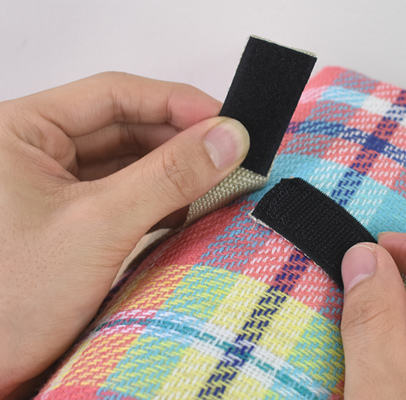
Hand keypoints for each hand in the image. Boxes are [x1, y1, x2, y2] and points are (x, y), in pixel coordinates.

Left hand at [0, 73, 248, 397]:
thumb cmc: (7, 301)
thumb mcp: (98, 226)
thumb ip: (168, 177)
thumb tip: (225, 139)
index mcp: (20, 132)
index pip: (112, 95)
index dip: (175, 102)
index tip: (223, 119)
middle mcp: (37, 152)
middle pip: (127, 126)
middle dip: (182, 139)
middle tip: (229, 152)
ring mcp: (58, 187)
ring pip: (132, 160)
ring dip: (177, 169)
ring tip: (220, 177)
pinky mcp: (77, 218)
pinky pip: (129, 193)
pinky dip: (165, 197)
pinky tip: (194, 203)